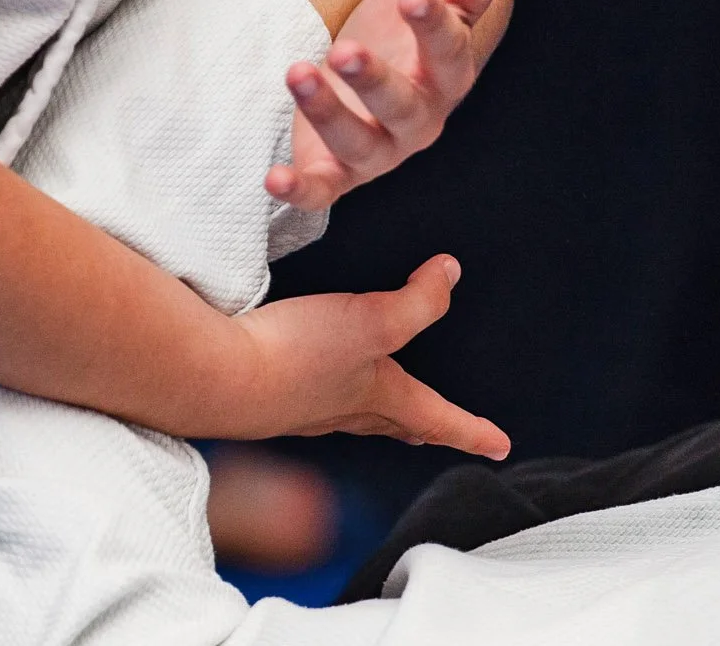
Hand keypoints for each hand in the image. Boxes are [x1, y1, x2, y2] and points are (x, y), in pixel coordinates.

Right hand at [212, 254, 508, 458]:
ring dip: (371, 415)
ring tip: (377, 411)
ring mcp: (302, 409)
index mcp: (379, 398)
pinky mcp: (267, 395)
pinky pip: (309, 403)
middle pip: (394, 423)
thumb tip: (450, 274)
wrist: (217, 376)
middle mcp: (343, 411)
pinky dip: (323, 398)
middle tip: (436, 435)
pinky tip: (309, 385)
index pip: (438, 417)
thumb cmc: (298, 355)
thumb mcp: (372, 320)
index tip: (502, 445)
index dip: (472, 430)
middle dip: (419, 427)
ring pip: (350, 416)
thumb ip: (417, 301)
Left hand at [266, 0, 549, 210]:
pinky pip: (320, 189)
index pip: (447, 51)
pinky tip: (272, 179)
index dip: (433, 27)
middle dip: (373, 80)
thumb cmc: (408, 31)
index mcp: (448, 74)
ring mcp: (377, 148)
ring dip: (327, 113)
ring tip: (297, 73)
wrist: (371, 69)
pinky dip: (299, 190)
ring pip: (357, 142)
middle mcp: (417, 118)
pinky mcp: (335, 170)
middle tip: (345, 51)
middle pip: (401, 105)